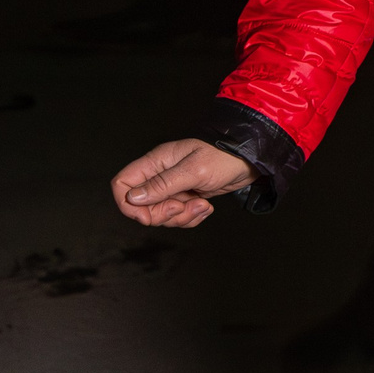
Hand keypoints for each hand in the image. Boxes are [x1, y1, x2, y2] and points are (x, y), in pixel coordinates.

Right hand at [111, 139, 252, 228]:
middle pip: (141, 206)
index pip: (122, 184)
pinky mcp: (187, 196)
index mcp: (156, 162)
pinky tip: (206, 207)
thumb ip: (164, 184)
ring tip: (202, 205)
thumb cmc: (225, 155)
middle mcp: (161, 174)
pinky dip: (191, 217)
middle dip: (162, 214)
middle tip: (184, 207)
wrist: (251, 159)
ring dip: (181, 217)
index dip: (128, 204)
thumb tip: (133, 197)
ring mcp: (173, 187)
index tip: (147, 215)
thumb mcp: (195, 170)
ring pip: (161, 214)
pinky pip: (178, 216)